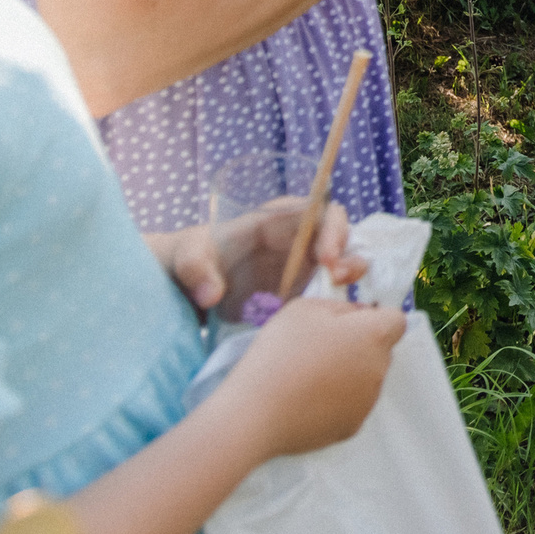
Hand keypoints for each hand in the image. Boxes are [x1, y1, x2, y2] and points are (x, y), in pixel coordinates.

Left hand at [149, 201, 367, 315]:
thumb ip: (196, 270)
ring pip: (342, 267)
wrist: (186, 288)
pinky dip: (337, 306)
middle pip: (340, 238)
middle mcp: (298, 242)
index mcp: (278, 220)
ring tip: (340, 300)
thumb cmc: (190, 259)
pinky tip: (331, 322)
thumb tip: (212, 295)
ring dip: (348, 279)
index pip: (319, 211)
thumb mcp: (187, 258)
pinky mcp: (299, 296)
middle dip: (348, 256)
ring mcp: (301, 270)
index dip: (332, 228)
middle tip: (337, 280)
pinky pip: (327, 297)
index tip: (326, 257)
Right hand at [222, 296, 407, 457]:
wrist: (256, 413)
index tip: (345, 323)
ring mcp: (368, 402)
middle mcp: (380, 370)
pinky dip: (337, 400)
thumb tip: (357, 316)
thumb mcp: (305, 309)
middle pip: (380, 351)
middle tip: (320, 349)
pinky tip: (307, 400)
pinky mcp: (352, 427)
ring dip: (349, 373)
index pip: (395, 320)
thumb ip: (340, 307)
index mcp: (374, 337)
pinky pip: (351, 404)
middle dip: (360, 345)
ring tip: (308, 377)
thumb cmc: (280, 353)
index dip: (373, 317)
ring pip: (366, 379)